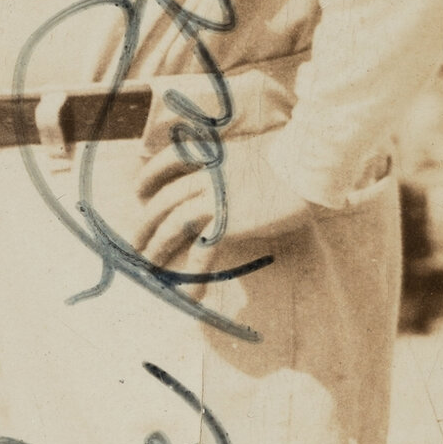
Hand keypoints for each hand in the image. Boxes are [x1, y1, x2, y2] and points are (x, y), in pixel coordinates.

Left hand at [129, 123, 315, 273]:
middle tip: (137, 238)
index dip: (149, 176)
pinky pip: (202, 253)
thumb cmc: (290, 158)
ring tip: (149, 262)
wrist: (305, 169)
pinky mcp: (226, 225)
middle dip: (147, 220)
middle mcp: (205, 177)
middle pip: (164, 198)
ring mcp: (213, 201)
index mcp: (210, 155)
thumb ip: (231, 164)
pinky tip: (190, 292)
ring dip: (157, 245)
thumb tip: (230, 177)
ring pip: (172, 225)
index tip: (140, 192)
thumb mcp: (251, 151)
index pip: (168, 161)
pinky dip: (193, 274)